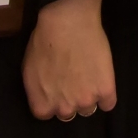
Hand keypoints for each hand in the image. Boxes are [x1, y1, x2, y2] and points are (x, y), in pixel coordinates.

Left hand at [22, 0, 115, 120]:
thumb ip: (38, 89)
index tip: (56, 89)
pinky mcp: (106, 91)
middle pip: (68, 114)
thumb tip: (45, 95)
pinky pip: (108, 104)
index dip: (52, 101)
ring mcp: (86, 101)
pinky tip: (102, 81)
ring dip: (88, 96)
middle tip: (73, 80)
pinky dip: (106, 95)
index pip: (47, 114)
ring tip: (88, 76)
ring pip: (89, 109)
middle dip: (70, 100)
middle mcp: (63, 109)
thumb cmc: (44, 40)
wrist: (68, 23)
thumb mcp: (29, 69)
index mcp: (42, 105)